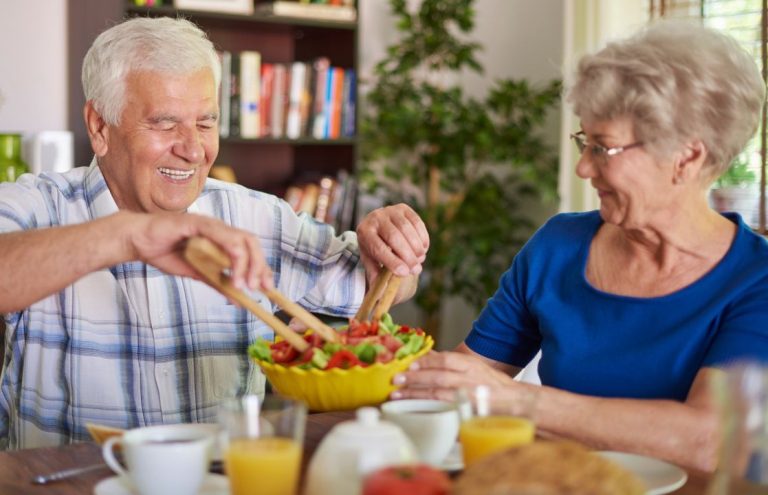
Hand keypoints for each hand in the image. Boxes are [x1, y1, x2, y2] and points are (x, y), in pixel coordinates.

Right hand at [127, 211, 273, 289]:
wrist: (138, 241)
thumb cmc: (165, 252)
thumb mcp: (197, 273)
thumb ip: (217, 283)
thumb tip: (239, 300)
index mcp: (222, 238)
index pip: (250, 249)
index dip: (262, 266)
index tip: (268, 287)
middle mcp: (219, 229)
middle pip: (251, 242)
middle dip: (260, 266)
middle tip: (258, 288)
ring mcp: (209, 224)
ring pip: (240, 240)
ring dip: (246, 263)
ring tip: (243, 285)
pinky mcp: (196, 223)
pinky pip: (219, 235)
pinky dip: (229, 252)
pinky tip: (230, 270)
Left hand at [356, 204, 428, 278]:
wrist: (378, 227)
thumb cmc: (374, 249)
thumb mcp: (371, 262)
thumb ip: (376, 275)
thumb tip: (382, 293)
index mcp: (364, 232)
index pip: (378, 247)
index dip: (392, 261)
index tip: (404, 273)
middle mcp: (375, 217)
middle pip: (394, 237)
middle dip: (407, 255)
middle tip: (416, 270)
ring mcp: (390, 210)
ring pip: (407, 229)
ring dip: (416, 247)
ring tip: (420, 260)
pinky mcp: (404, 208)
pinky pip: (417, 222)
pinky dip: (422, 237)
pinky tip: (423, 249)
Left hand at [391, 351, 515, 401]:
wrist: (516, 402)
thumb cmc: (491, 383)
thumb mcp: (473, 366)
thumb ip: (451, 362)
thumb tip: (427, 355)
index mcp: (471, 365)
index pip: (447, 359)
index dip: (427, 361)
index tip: (410, 363)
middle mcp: (470, 379)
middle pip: (439, 377)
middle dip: (415, 378)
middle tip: (396, 379)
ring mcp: (470, 398)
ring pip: (439, 395)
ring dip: (416, 395)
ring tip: (397, 396)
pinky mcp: (469, 413)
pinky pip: (445, 412)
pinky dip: (428, 410)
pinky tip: (414, 410)